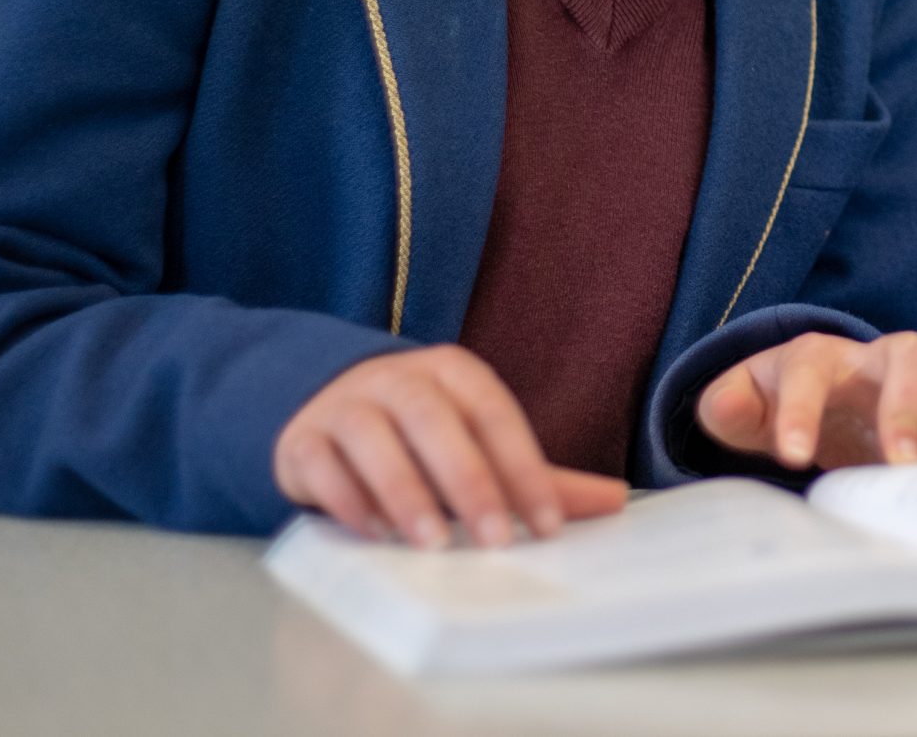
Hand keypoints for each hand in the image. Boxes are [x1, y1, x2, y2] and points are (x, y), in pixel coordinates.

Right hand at [274, 347, 627, 548]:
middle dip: (468, 481)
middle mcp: (398, 380)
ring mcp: (345, 405)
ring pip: (373, 438)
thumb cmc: (420, 434)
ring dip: (403, 490)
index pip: (495, 415)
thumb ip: (538, 474)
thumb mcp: (479, 444)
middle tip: (495, 539)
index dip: (523, 468)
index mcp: (453, 373)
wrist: (326, 409)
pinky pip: (321, 462)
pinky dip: (346, 498)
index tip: (548, 525)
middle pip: (435, 420)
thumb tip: (615, 500)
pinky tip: (372, 533)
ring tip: (429, 543)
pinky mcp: (301, 439)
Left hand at [696, 330, 916, 470]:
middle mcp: (870, 363)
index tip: (794, 458)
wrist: (807, 407)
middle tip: (897, 462)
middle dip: (905, 405)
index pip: (809, 369)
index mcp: (813, 356)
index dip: (801, 410)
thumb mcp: (738, 406)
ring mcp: (907, 390)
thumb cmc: (773, 403)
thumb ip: (725, 406)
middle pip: (908, 352)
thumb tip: (728, 407)